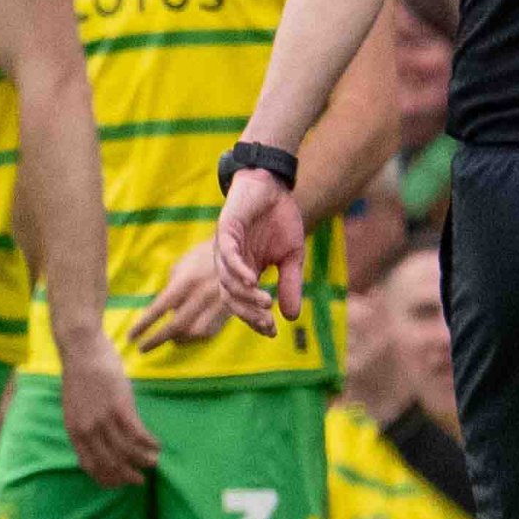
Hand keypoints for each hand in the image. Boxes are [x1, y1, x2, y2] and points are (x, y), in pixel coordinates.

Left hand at [58, 323, 161, 486]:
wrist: (82, 350)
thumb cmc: (80, 377)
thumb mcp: (75, 408)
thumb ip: (84, 427)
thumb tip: (98, 444)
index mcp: (74, 431)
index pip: (90, 466)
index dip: (107, 479)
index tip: (120, 483)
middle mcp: (87, 429)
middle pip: (110, 463)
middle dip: (126, 476)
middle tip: (140, 481)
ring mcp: (103, 418)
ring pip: (126, 451)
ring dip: (142, 460)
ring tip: (153, 462)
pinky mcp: (120, 406)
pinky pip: (138, 433)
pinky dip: (149, 443)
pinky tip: (157, 444)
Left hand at [128, 251, 240, 356]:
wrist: (237, 256)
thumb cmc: (202, 257)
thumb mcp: (181, 266)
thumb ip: (170, 289)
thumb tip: (160, 311)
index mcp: (187, 281)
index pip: (160, 308)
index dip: (144, 324)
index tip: (131, 337)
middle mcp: (202, 295)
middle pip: (176, 325)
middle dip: (156, 339)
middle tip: (141, 348)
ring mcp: (218, 305)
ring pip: (194, 333)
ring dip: (177, 339)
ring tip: (167, 339)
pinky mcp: (229, 311)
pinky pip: (209, 332)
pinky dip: (195, 337)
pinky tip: (186, 335)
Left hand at [212, 168, 310, 334]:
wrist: (274, 186)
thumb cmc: (281, 219)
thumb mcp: (293, 257)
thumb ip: (290, 285)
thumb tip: (293, 317)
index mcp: (245, 272)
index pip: (244, 303)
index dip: (255, 319)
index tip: (273, 332)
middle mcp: (230, 264)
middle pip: (231, 297)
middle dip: (248, 314)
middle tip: (267, 324)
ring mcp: (225, 248)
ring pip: (226, 280)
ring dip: (245, 295)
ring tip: (265, 303)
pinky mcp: (225, 230)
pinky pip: (227, 256)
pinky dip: (238, 270)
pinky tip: (253, 281)